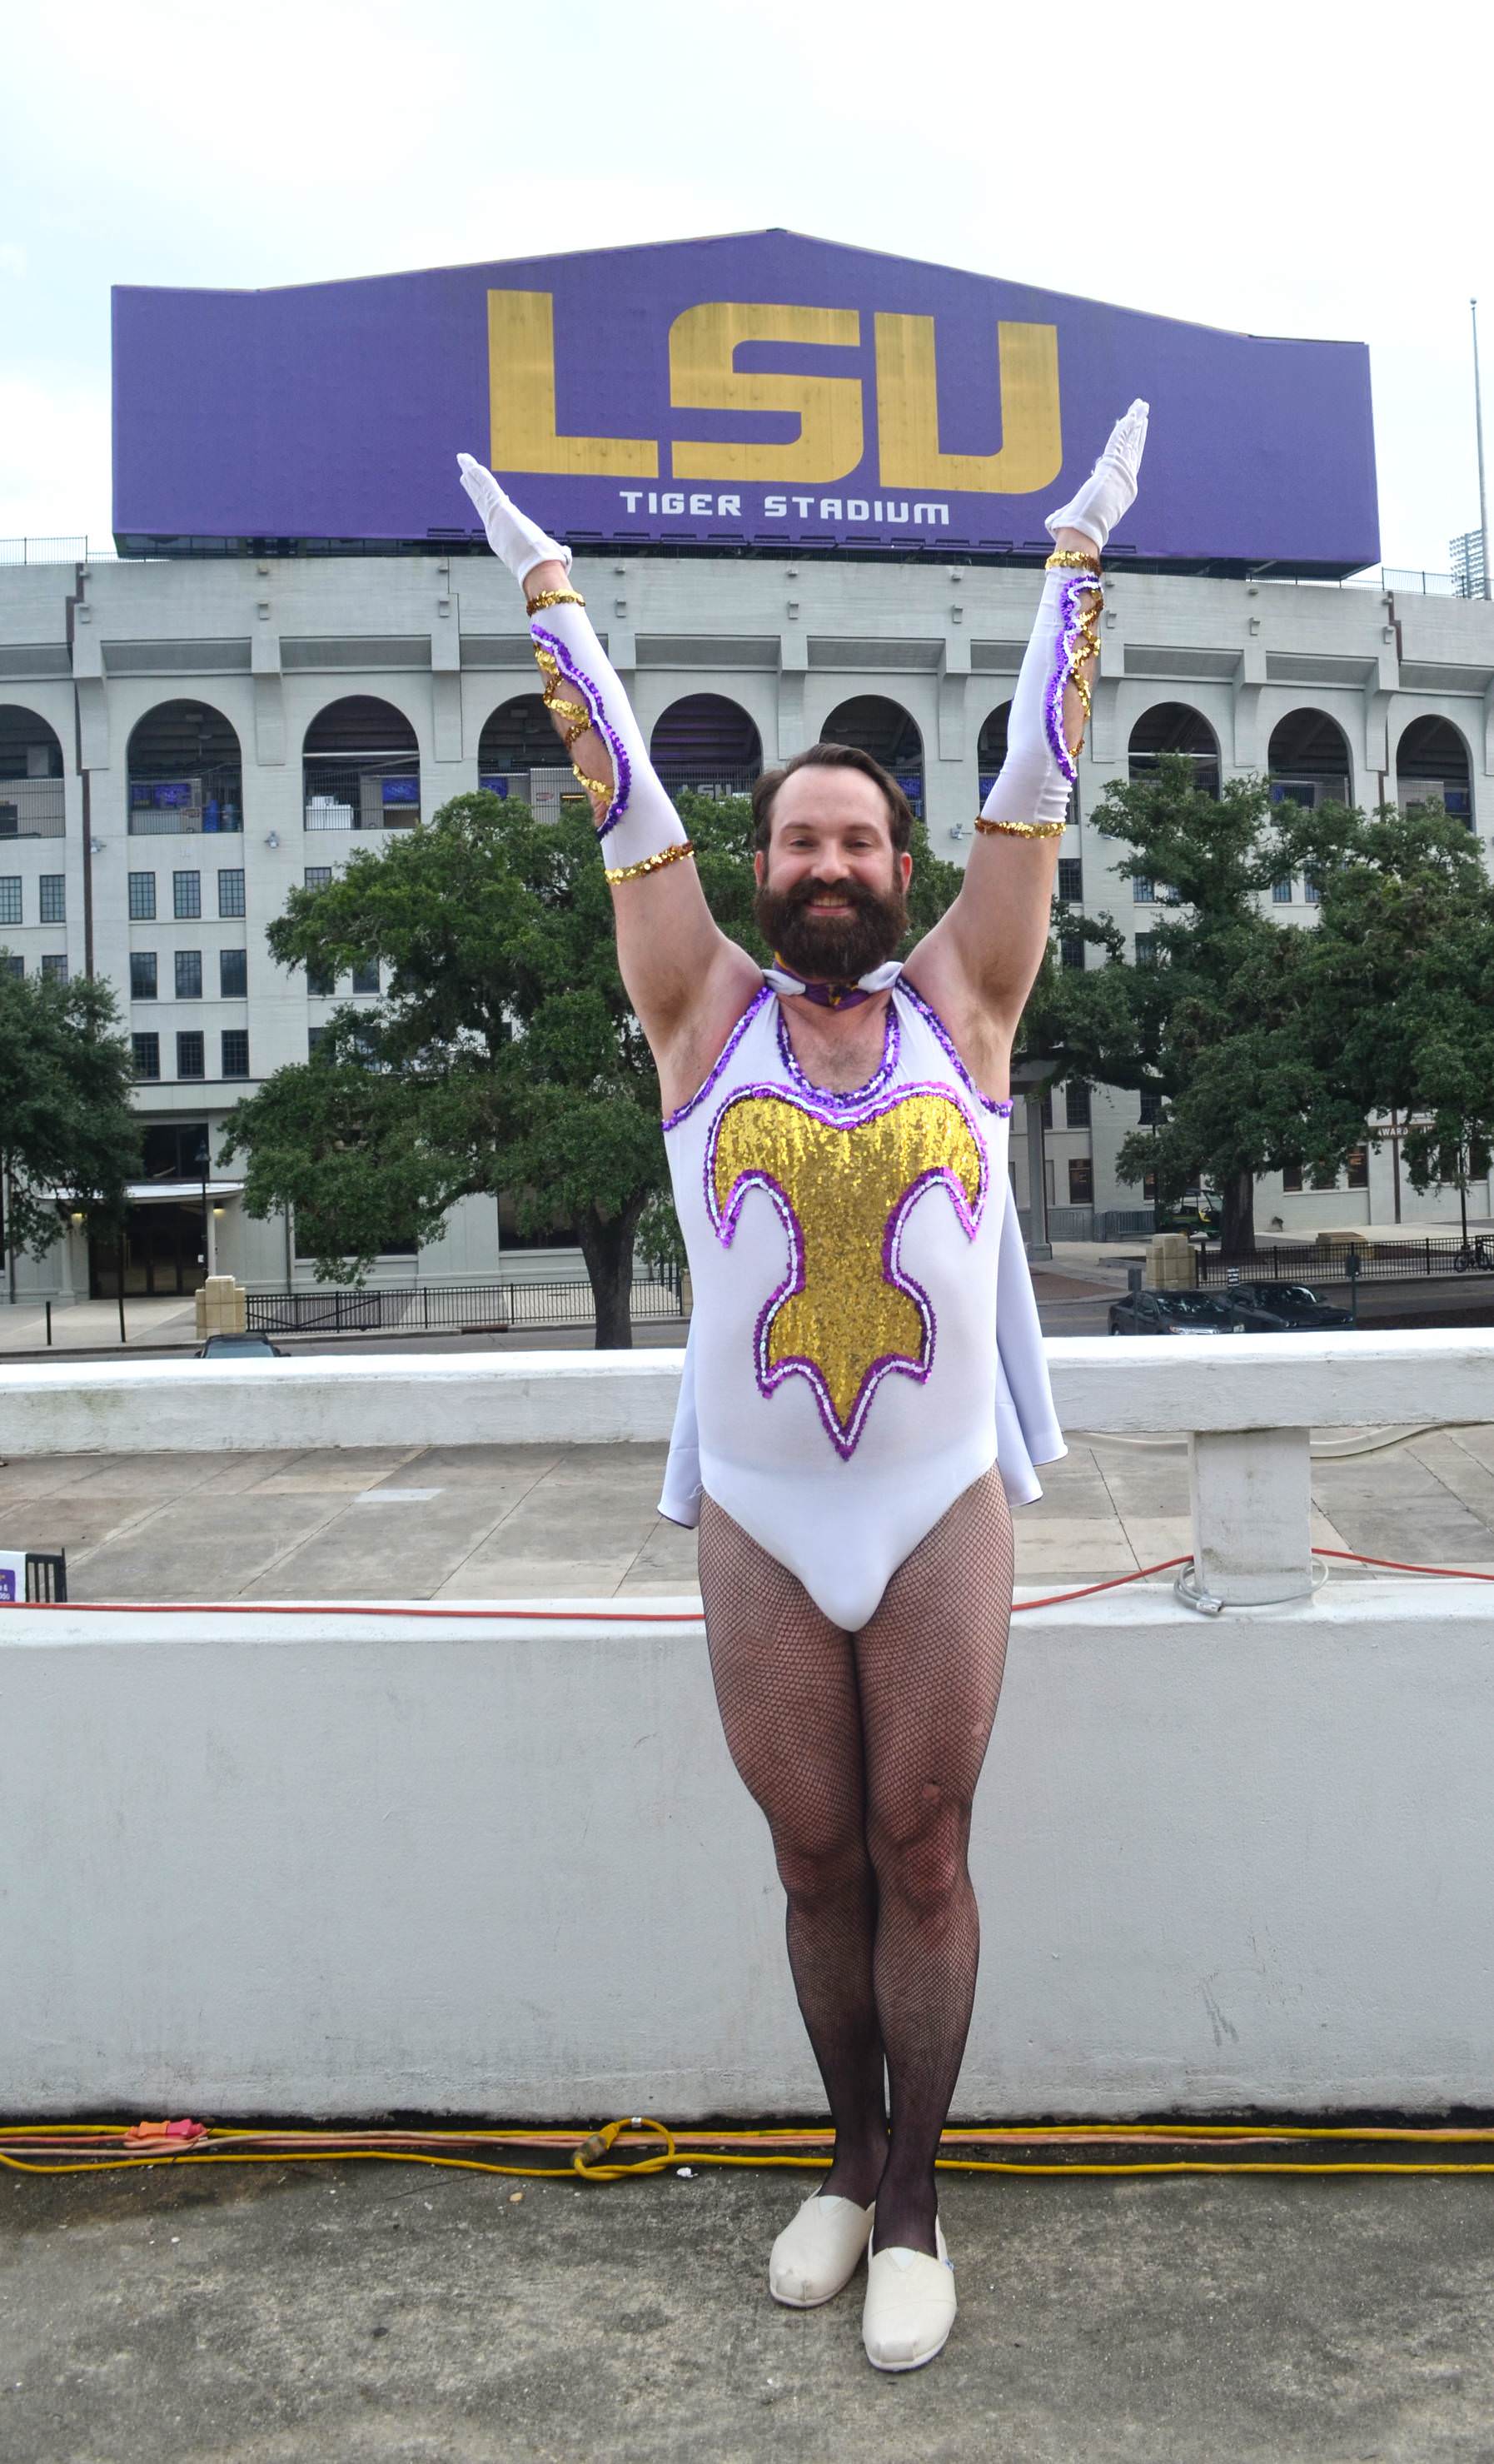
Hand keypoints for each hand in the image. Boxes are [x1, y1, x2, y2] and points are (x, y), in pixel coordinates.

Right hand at [456, 452, 569, 585]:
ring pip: (480, 491)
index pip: (491, 515)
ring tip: (462, 460)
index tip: (481, 490)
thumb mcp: (545, 555)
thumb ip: (551, 552)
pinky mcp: (499, 508)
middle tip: (464, 473)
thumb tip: (563, 556)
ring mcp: (493, 517)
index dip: (485, 501)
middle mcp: (493, 527)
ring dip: (471, 474)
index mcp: (501, 538)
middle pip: (480, 501)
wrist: (536, 569)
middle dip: (472, 486)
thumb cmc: (542, 567)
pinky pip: (487, 486)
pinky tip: (469, 462)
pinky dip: (478, 474)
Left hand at [1045, 399, 1148, 551]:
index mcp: (1122, 490)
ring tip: (1142, 406)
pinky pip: (1120, 439)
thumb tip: (1051, 523)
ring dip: (1136, 421)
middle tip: (1144, 415)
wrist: (1086, 528)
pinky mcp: (1112, 463)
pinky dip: (1125, 426)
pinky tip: (1131, 413)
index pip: (1130, 462)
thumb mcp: (1074, 517)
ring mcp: (1121, 471)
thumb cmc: (1079, 528)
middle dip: (1139, 430)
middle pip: (1134, 448)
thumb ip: (1066, 515)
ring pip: (1130, 441)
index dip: (1134, 446)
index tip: (1137, 432)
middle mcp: (1126, 479)